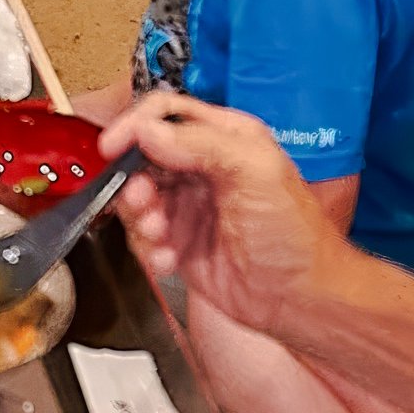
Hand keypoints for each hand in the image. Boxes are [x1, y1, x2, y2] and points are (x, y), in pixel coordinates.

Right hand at [101, 93, 345, 335]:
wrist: (300, 299)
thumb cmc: (293, 234)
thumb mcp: (256, 172)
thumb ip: (202, 144)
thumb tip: (146, 130)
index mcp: (225, 138)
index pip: (166, 113)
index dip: (136, 125)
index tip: (113, 147)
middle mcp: (202, 168)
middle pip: (142, 157)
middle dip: (133, 180)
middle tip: (141, 201)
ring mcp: (188, 207)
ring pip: (137, 199)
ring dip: (139, 218)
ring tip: (160, 236)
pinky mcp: (179, 243)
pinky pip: (143, 238)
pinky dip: (148, 250)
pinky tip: (170, 261)